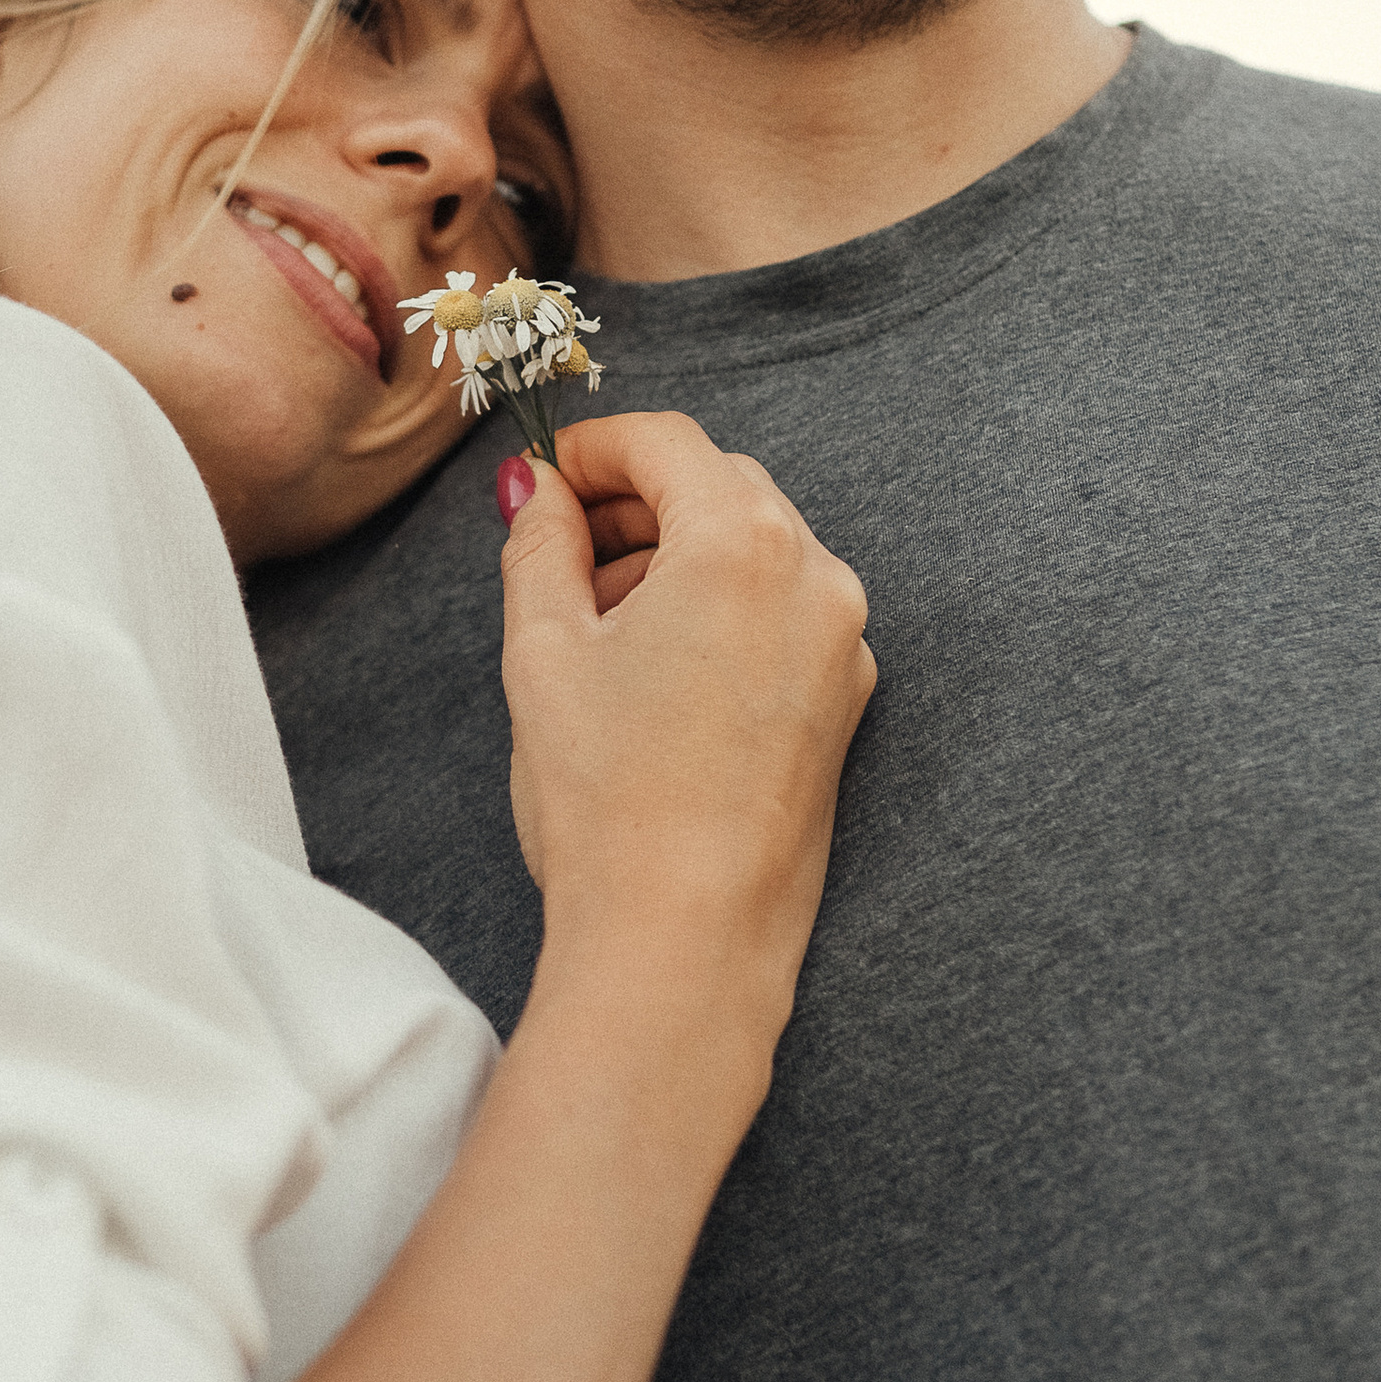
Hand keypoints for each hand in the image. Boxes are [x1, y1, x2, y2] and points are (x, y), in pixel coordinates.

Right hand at [498, 409, 873, 1011]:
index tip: (544, 478)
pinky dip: (720, 608)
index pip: (669, 443)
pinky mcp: (844, 702)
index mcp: (745, 545)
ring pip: (755, 550)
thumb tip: (536, 492)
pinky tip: (655, 671)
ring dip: (675, 558)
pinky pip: (781, 613)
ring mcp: (842, 644)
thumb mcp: (544, 650)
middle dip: (636, 503)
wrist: (685, 939)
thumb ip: (539, 546)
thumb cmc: (610, 800)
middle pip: (721, 488)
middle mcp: (816, 579)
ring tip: (598, 624)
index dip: (594, 448)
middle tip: (558, 549)